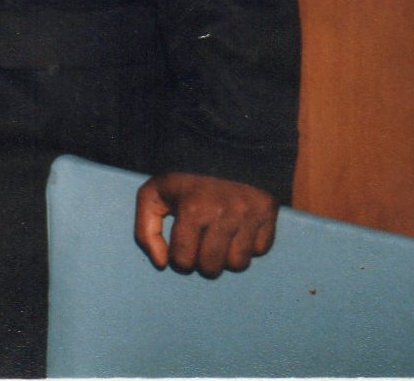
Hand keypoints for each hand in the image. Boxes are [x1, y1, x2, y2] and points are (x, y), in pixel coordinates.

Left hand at [134, 171, 278, 276]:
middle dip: (202, 263)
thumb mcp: (153, 194)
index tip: (180, 249)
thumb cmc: (183, 177)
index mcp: (193, 208)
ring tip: (219, 239)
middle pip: (212, 267)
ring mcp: (249, 214)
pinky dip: (248, 245)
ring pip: (238, 263)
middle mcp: (224, 213)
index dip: (178, 259)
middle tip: (200, 247)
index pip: (184, 260)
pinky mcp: (268, 212)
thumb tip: (160, 263)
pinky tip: (238, 230)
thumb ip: (146, 230)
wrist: (220, 147)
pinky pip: (260, 249)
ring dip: (226, 257)